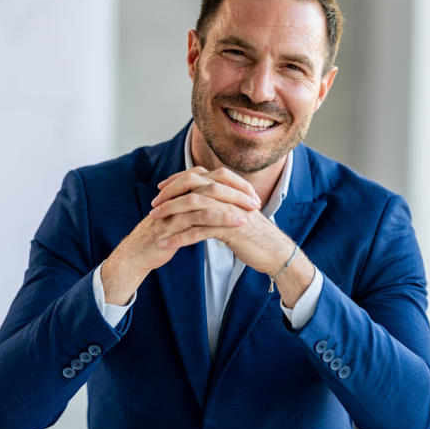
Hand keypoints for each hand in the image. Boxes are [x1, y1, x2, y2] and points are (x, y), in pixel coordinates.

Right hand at [101, 167, 260, 303]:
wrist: (138, 254)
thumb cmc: (163, 237)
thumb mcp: (183, 220)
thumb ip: (198, 210)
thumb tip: (220, 207)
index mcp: (183, 191)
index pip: (213, 177)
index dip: (234, 183)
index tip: (252, 194)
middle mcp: (180, 194)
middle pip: (213, 182)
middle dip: (237, 190)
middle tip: (256, 201)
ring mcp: (176, 206)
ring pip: (208, 197)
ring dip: (232, 203)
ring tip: (252, 211)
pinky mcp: (174, 222)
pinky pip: (200, 216)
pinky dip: (221, 218)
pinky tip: (238, 223)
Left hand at [152, 172, 315, 305]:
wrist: (275, 252)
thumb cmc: (256, 235)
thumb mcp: (238, 214)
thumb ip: (223, 204)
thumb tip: (206, 200)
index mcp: (230, 190)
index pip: (199, 176)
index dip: (178, 180)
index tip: (162, 188)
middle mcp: (229, 196)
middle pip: (192, 186)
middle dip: (170, 194)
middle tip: (154, 204)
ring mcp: (229, 211)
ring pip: (192, 206)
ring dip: (170, 213)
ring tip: (153, 221)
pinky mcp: (229, 229)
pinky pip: (198, 231)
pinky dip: (178, 238)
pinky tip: (165, 244)